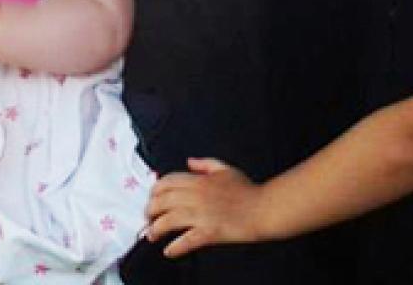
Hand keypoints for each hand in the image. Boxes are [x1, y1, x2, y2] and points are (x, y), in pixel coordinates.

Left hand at [146, 157, 265, 257]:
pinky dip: (174, 247)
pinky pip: (186, 240)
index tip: (152, 199)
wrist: (264, 208)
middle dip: (150, 211)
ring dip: (156, 229)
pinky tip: (168, 250)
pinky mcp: (209, 232)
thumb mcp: (225, 169)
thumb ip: (205, 163)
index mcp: (199, 180)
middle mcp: (196, 196)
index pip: (166, 182)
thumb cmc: (247, 191)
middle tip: (148, 218)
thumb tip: (190, 161)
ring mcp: (202, 214)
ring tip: (152, 235)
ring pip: (169, 220)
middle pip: (162, 201)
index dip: (154, 191)